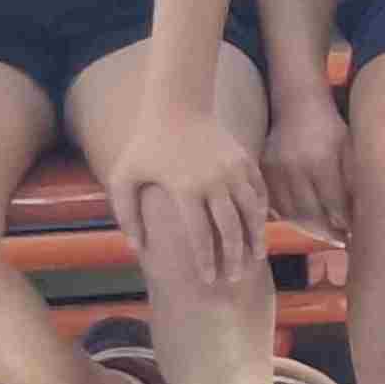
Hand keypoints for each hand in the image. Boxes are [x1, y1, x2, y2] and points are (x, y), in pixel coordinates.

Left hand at [104, 102, 271, 288]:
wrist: (178, 104)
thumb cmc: (146, 144)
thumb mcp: (123, 175)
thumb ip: (125, 212)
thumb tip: (136, 247)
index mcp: (184, 188)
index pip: (200, 234)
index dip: (205, 260)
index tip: (208, 279)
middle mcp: (213, 182)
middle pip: (231, 230)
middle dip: (234, 258)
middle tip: (233, 278)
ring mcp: (233, 172)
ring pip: (252, 214)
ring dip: (255, 239)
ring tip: (255, 258)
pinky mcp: (246, 163)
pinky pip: (259, 194)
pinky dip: (261, 213)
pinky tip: (258, 228)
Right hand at [263, 97, 352, 243]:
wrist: (298, 105)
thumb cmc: (332, 129)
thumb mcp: (350, 151)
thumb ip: (353, 183)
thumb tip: (360, 217)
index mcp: (321, 162)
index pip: (334, 206)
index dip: (346, 225)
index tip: (356, 236)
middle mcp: (295, 167)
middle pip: (311, 214)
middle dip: (328, 231)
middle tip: (341, 241)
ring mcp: (276, 169)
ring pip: (291, 212)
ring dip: (309, 227)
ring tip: (325, 233)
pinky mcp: (264, 169)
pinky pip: (276, 202)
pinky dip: (290, 215)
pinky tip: (305, 219)